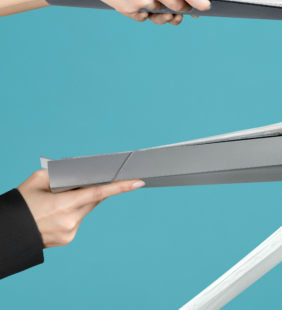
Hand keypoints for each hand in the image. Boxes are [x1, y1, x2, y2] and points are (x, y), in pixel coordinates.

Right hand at [17, 170, 143, 247]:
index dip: (121, 186)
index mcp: (63, 205)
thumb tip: (78, 172)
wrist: (5, 235)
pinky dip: (73, 213)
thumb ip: (59, 173)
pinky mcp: (68, 239)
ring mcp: (70, 232)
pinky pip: (77, 220)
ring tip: (58, 201)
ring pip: (85, 210)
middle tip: (92, 179)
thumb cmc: (20, 205)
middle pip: (94, 199)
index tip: (139, 181)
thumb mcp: (36, 182)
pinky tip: (57, 214)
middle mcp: (70, 220)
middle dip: (94, 188)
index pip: (99, 193)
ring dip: (80, 202)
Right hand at [72, 0, 210, 23]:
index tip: (206, 6)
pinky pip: (142, 17)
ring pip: (159, 11)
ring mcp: (140, 0)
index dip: (199, 1)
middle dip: (181, 7)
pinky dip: (145, 14)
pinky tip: (144, 7)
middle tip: (182, 5)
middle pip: (176, 5)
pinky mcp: (127, 9)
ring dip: (162, 10)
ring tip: (162, 6)